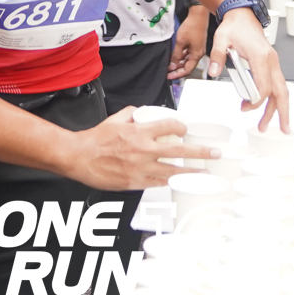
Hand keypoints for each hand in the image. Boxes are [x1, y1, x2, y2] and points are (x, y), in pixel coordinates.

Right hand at [60, 107, 216, 189]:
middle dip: (200, 152)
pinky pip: (158, 183)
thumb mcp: (116, 119)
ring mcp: (141, 168)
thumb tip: (143, 111)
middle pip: (179, 151)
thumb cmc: (95, 139)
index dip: (181, 127)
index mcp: (140, 131)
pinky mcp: (135, 182)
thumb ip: (132, 113)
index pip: (170, 126)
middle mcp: (144, 150)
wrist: (79, 157)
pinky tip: (179, 181)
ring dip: (191, 172)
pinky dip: (170, 181)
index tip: (184, 129)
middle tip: (214, 153)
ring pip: (173, 171)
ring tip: (203, 172)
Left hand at [170, 5, 208, 78]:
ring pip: (187, 60)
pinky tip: (175, 56)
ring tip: (169, 64)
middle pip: (187, 66)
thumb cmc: (191, 27)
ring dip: (179, 63)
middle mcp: (199, 53)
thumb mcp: (180, 42)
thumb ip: (176, 55)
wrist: (198, 15)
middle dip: (177, 70)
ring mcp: (197, 49)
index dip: (177, 74)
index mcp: (197, 55)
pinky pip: (188, 54)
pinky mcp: (196, 44)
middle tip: (167, 72)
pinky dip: (182, 56)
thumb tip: (172, 66)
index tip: (169, 76)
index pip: (187, 70)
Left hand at [210, 9, 289, 132]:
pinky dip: (277, 99)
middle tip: (282, 130)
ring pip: (282, 90)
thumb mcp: (221, 38)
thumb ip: (217, 56)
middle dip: (281, 112)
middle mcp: (271, 61)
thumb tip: (213, 72)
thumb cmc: (234, 26)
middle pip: (281, 92)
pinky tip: (271, 109)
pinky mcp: (271, 64)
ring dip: (281, 108)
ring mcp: (274, 63)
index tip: (244, 108)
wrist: (242, 15)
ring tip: (278, 125)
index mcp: (260, 56)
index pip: (263, 87)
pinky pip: (278, 84)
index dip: (256, 101)